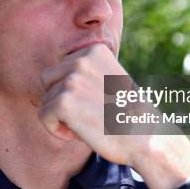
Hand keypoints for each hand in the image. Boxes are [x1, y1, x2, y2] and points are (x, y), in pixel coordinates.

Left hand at [39, 44, 137, 164]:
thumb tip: (56, 77)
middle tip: (84, 115)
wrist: (146, 138)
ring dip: (60, 117)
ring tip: (85, 125)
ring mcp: (72, 80)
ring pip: (46, 99)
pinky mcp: (64, 102)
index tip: (92, 103)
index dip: (71, 89)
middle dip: (60, 99)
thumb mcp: (111, 79)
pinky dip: (55, 129)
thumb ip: (88, 72)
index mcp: (95, 50)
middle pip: (48, 80)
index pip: (62, 67)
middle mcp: (82, 60)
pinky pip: (44, 116)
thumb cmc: (129, 114)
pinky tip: (77, 134)